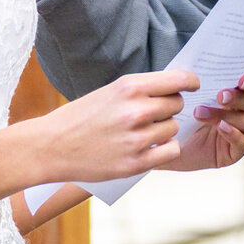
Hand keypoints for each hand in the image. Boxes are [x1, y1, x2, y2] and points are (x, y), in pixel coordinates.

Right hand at [33, 70, 194, 181]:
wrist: (51, 146)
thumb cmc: (81, 116)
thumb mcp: (110, 92)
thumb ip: (141, 90)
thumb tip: (176, 87)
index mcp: (129, 87)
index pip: (179, 80)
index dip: (190, 81)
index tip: (192, 85)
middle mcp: (136, 111)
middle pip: (178, 104)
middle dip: (169, 107)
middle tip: (153, 113)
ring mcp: (137, 139)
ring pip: (174, 128)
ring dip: (165, 129)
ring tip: (143, 131)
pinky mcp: (136, 163)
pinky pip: (171, 150)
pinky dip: (165, 148)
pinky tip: (151, 146)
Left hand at [159, 70, 243, 171]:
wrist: (163, 149)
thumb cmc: (174, 118)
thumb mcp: (180, 98)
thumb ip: (190, 82)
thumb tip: (192, 68)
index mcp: (231, 95)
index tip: (242, 79)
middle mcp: (239, 112)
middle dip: (237, 97)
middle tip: (220, 96)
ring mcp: (239, 132)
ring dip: (227, 114)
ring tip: (200, 113)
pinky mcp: (235, 152)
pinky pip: (242, 142)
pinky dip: (233, 134)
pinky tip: (220, 127)